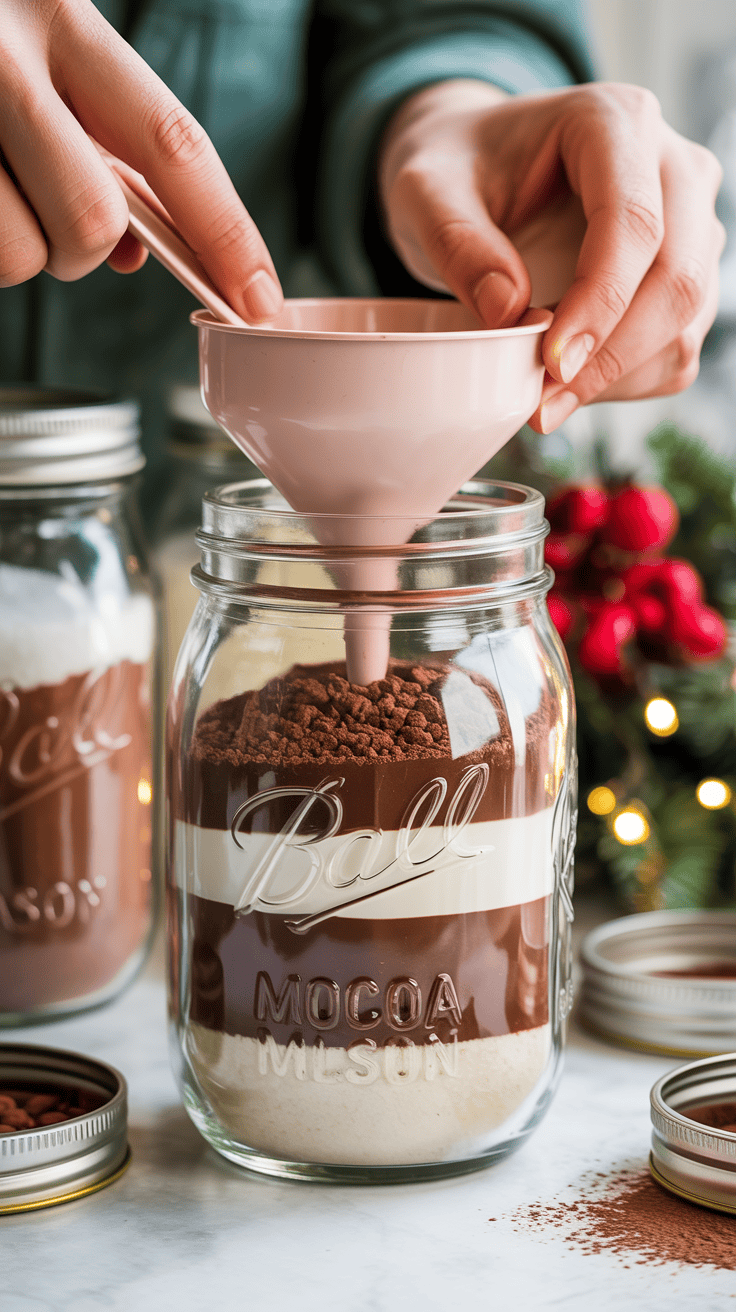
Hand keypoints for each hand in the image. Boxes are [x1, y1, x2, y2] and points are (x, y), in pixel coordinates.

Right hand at [0, 0, 281, 320]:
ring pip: (20, 255)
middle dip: (85, 250)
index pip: (173, 144)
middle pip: (93, 221)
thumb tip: (133, 251)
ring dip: (20, 254)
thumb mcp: (40, 54)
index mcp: (60, 18)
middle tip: (52, 216)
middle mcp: (2, 56)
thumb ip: (97, 138)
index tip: (258, 297)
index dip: (226, 232)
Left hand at [379, 80, 724, 431]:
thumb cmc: (456, 168)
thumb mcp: (426, 190)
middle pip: (678, 277)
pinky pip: (677, 346)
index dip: (600, 303)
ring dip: (618, 377)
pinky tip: (569, 385)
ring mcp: (691, 221)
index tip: (550, 363)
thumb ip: (456, 242)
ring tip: (543, 400)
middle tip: (541, 403)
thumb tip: (509, 311)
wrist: (475, 167)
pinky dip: (626, 381)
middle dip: (611, 356)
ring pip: (685, 321)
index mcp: (615, 122)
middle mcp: (672, 166)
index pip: (634, 222)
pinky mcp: (685, 271)